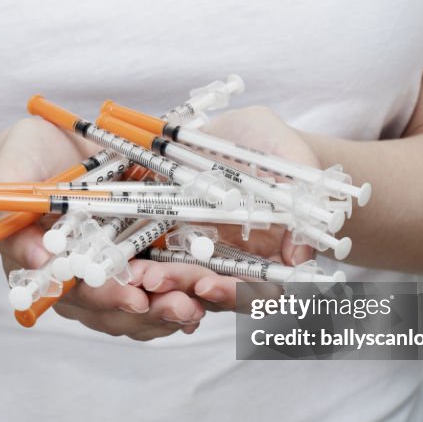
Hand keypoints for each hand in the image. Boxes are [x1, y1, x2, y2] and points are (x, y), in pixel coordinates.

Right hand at [0, 118, 206, 340]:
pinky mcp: (132, 268)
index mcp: (42, 263)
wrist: (51, 148)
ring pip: (136, 312)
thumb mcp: (15, 166)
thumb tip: (37, 258)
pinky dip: (177, 301)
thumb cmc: (28, 155)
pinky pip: (154, 296)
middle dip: (149, 311)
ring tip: (199, 306)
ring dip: (168, 313)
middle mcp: (73, 280)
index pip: (74, 292)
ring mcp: (104, 278)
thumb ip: (13, 202)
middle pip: (110, 310)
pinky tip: (203, 303)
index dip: (106, 297)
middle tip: (183, 306)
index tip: (136, 297)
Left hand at [134, 106, 321, 310]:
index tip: (208, 286)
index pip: (252, 290)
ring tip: (133, 273)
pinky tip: (117, 255)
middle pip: (206, 286)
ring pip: (175, 273)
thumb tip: (299, 259)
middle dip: (179, 285)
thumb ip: (304, 203)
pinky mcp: (166, 228)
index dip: (231, 293)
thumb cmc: (276, 146)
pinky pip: (147, 246)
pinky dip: (133, 253)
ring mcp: (195, 246)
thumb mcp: (296, 162)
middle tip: (154, 281)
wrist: (241, 128)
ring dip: (153, 277)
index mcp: (266, 253)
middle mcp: (229, 258)